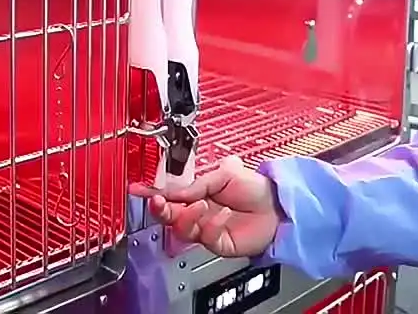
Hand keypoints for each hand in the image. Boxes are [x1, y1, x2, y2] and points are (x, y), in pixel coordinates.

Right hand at [128, 156, 282, 257]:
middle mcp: (197, 212)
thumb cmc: (255, 187)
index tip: (138, 189)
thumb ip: (197, 183)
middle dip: (161, 209)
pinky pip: (206, 238)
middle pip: (169, 216)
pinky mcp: (218, 243)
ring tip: (200, 204)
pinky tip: (222, 215)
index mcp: (195, 193)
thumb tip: (174, 190)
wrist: (278, 205)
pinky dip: (212, 225)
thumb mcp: (224, 174)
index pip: (168, 195)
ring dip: (187, 217)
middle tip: (159, 202)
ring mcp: (206, 228)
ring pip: (182, 229)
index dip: (152, 192)